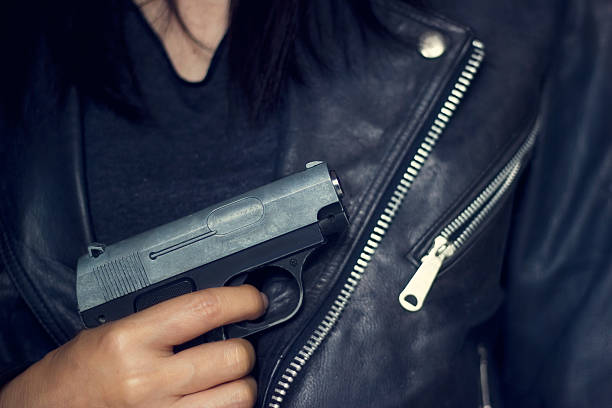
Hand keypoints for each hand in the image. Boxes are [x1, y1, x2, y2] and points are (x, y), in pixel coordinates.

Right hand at [0, 285, 267, 407]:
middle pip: (232, 356)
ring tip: (224, 379)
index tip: (253, 300)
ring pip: (239, 396)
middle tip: (235, 346)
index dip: (241, 300)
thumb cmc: (72, 378)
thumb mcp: (112, 334)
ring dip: (240, 385)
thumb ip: (162, 322)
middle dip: (243, 349)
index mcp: (129, 341)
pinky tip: (211, 400)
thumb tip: (214, 312)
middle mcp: (147, 381)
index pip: (204, 309)